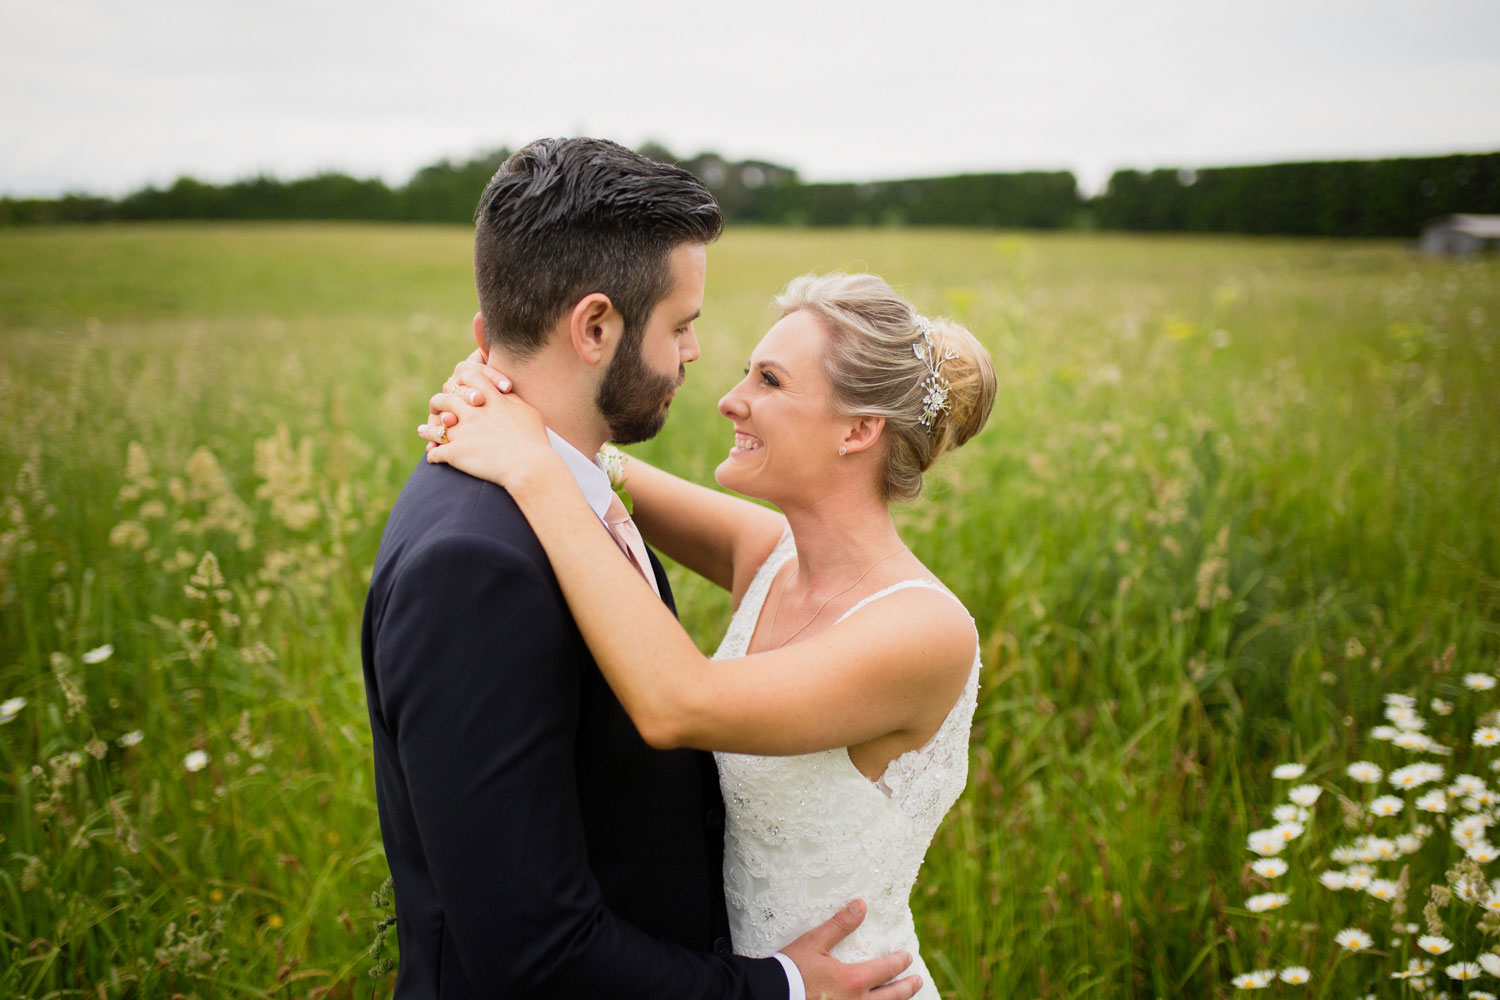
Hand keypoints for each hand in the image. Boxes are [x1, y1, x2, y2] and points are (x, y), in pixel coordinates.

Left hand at [419, 356, 553, 491]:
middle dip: (438, 402)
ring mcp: (462, 432)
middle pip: (445, 398)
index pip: (469, 376)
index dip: (461, 380)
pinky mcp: (456, 453)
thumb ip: (512, 400)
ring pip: (436, 426)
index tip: (459, 386)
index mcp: (490, 399)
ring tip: (423, 431)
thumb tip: (505, 394)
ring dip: (428, 429)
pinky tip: (431, 456)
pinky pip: (437, 452)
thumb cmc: (533, 440)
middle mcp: (472, 412)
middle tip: (436, 407)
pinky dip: (433, 454)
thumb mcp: (527, 412)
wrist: (528, 466)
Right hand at [780, 900, 921, 999]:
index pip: (885, 970)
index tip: (907, 957)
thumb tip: (861, 905)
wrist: (771, 995)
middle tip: (918, 980)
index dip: (899, 962)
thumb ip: (839, 925)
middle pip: (891, 997)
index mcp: (852, 981)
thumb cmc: (792, 969)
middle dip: (907, 987)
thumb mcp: (814, 943)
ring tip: (904, 998)